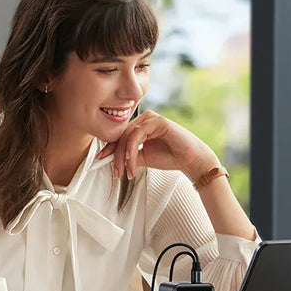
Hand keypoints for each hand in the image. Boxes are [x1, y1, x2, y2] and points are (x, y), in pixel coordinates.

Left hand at [96, 110, 218, 180]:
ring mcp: (151, 118)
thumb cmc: (169, 158)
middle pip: (122, 136)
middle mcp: (144, 120)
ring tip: (127, 170)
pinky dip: (132, 148)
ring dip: (124, 155)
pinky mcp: (157, 120)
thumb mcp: (143, 158)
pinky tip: (131, 159)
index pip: (120, 136)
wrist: (190, 160)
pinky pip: (138, 134)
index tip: (100, 159)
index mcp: (140, 127)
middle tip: (116, 171)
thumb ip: (129, 156)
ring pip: (128, 136)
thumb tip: (110, 159)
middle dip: (116, 155)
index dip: (110, 148)